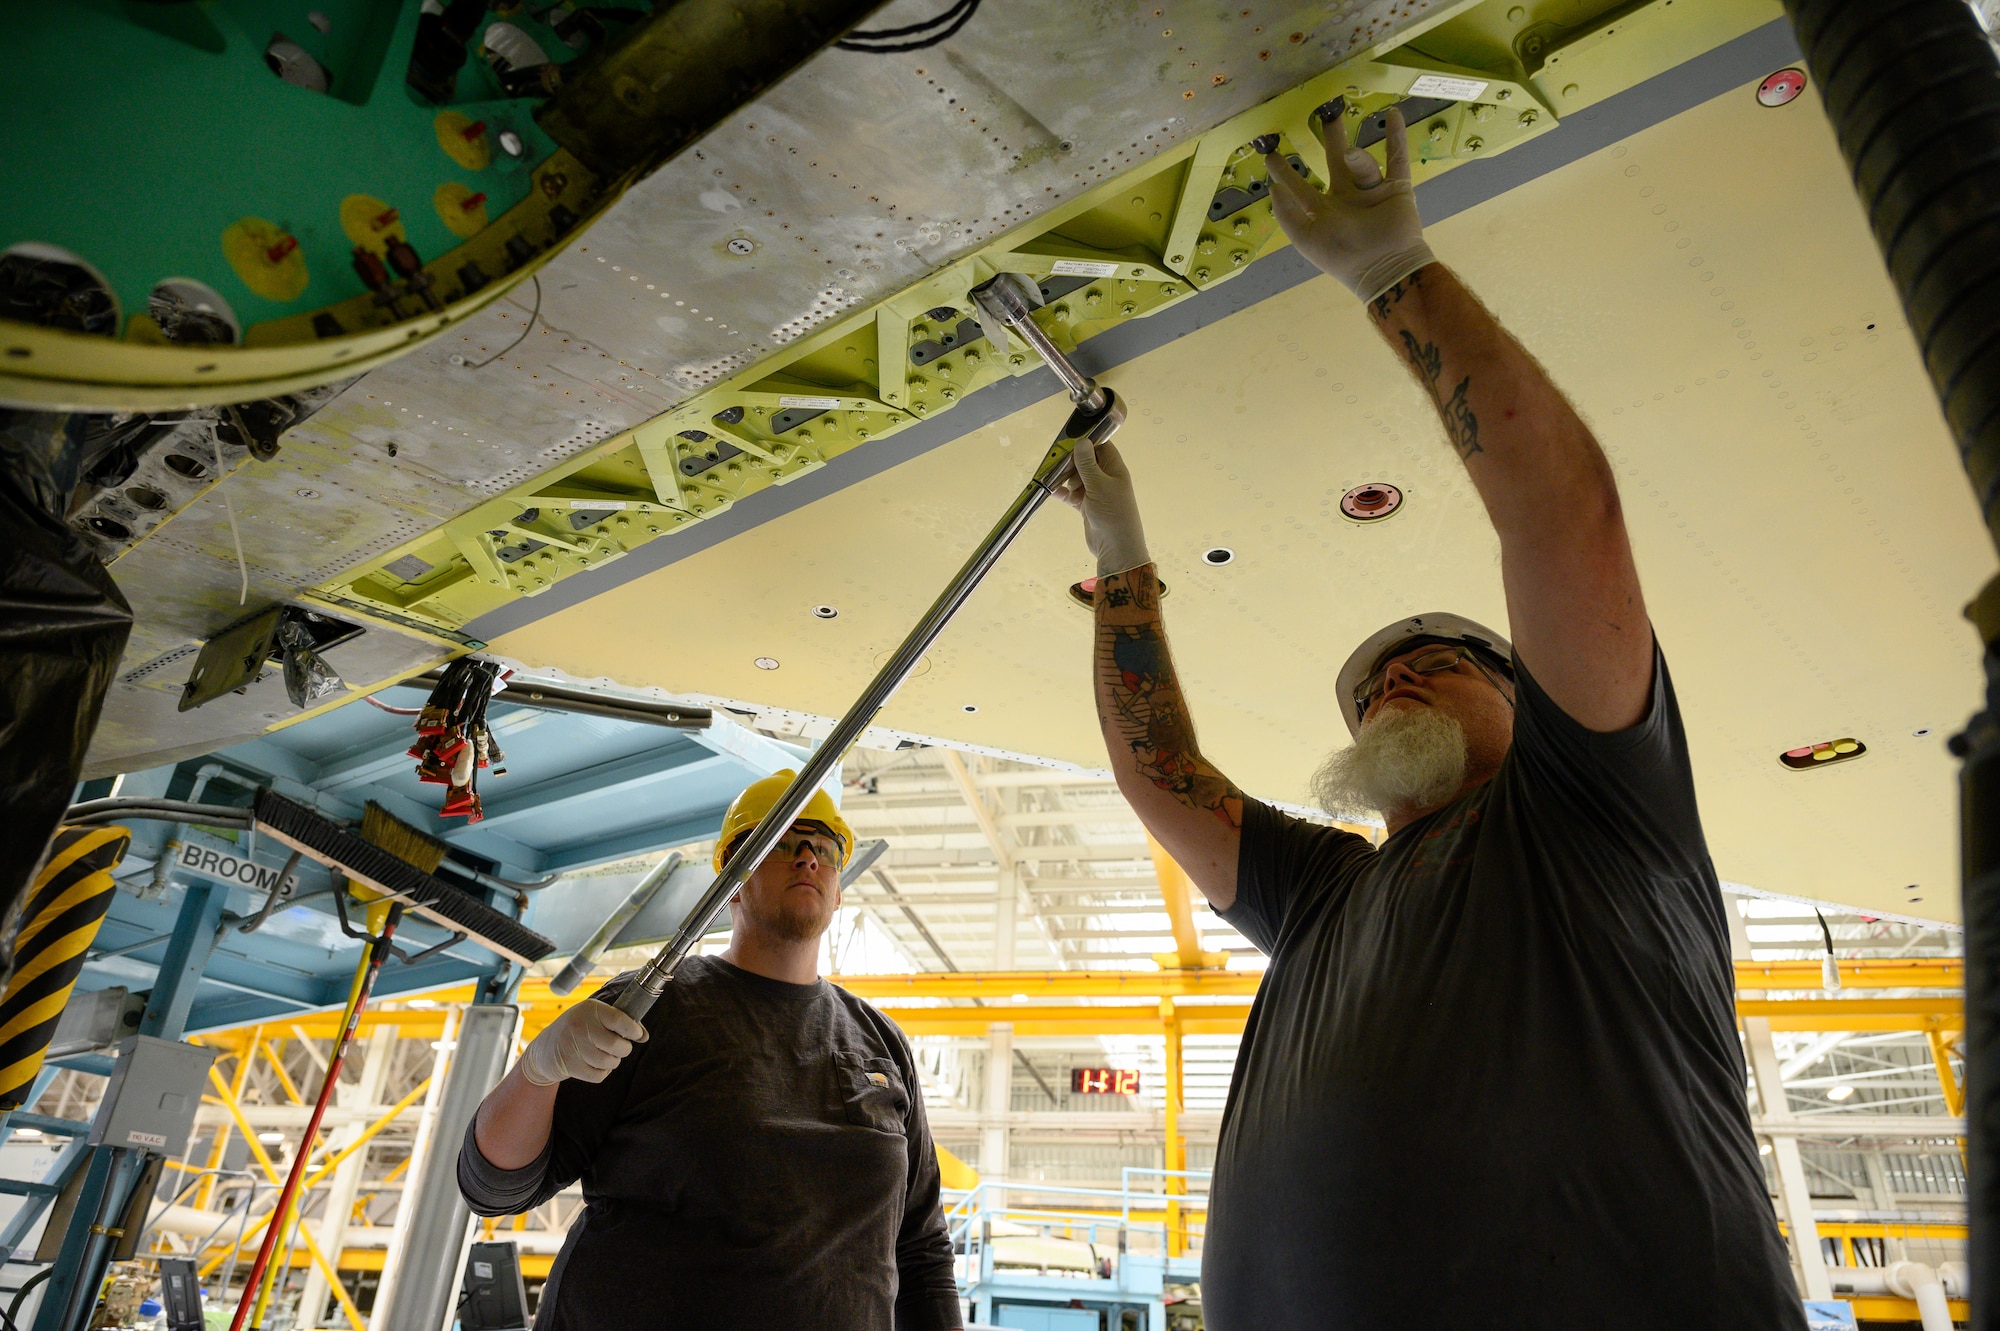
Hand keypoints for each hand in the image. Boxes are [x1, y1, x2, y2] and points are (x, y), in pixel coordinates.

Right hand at [519, 998, 647, 1085]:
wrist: (543, 1049)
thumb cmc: (576, 1030)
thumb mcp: (593, 1017)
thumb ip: (619, 1022)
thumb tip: (644, 1036)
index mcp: (590, 1009)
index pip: (620, 1020)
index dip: (634, 1030)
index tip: (637, 1035)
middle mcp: (581, 1026)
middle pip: (617, 1045)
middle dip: (624, 1049)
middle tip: (620, 1048)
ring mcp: (574, 1047)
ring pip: (610, 1062)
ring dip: (613, 1062)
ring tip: (605, 1056)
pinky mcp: (570, 1066)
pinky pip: (599, 1075)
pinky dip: (602, 1073)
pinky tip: (595, 1065)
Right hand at [1057, 434, 1150, 577]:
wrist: (1116, 547)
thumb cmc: (1112, 512)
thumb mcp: (1099, 485)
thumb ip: (1087, 464)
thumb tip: (1081, 441)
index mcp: (1114, 469)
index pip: (1101, 446)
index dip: (1087, 443)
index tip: (1069, 443)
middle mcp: (1105, 478)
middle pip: (1086, 461)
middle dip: (1072, 463)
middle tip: (1061, 467)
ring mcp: (1095, 492)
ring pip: (1077, 477)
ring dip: (1067, 479)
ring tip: (1062, 485)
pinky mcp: (1086, 506)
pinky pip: (1072, 494)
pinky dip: (1063, 493)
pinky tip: (1052, 491)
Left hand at [1265, 101, 1433, 301]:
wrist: (1384, 267)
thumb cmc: (1341, 256)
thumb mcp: (1306, 238)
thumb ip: (1287, 215)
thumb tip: (1272, 187)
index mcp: (1325, 210)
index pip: (1301, 186)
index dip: (1285, 171)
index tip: (1270, 153)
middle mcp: (1347, 197)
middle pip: (1336, 160)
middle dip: (1331, 138)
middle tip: (1326, 112)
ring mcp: (1372, 192)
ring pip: (1363, 163)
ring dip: (1358, 157)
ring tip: (1353, 155)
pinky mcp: (1397, 188)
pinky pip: (1397, 159)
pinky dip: (1396, 137)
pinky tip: (1393, 115)